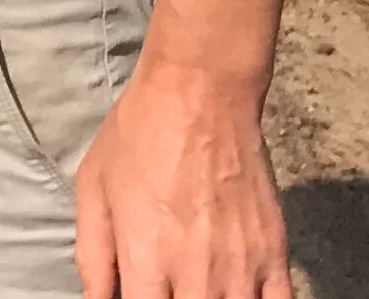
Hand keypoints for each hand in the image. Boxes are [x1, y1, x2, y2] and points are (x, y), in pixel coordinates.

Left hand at [73, 61, 291, 298]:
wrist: (200, 91)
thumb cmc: (139, 134)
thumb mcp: (94, 188)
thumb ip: (93, 256)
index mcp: (146, 258)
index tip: (141, 297)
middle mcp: (196, 273)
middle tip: (169, 289)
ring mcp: (241, 266)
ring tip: (200, 291)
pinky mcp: (275, 252)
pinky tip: (242, 297)